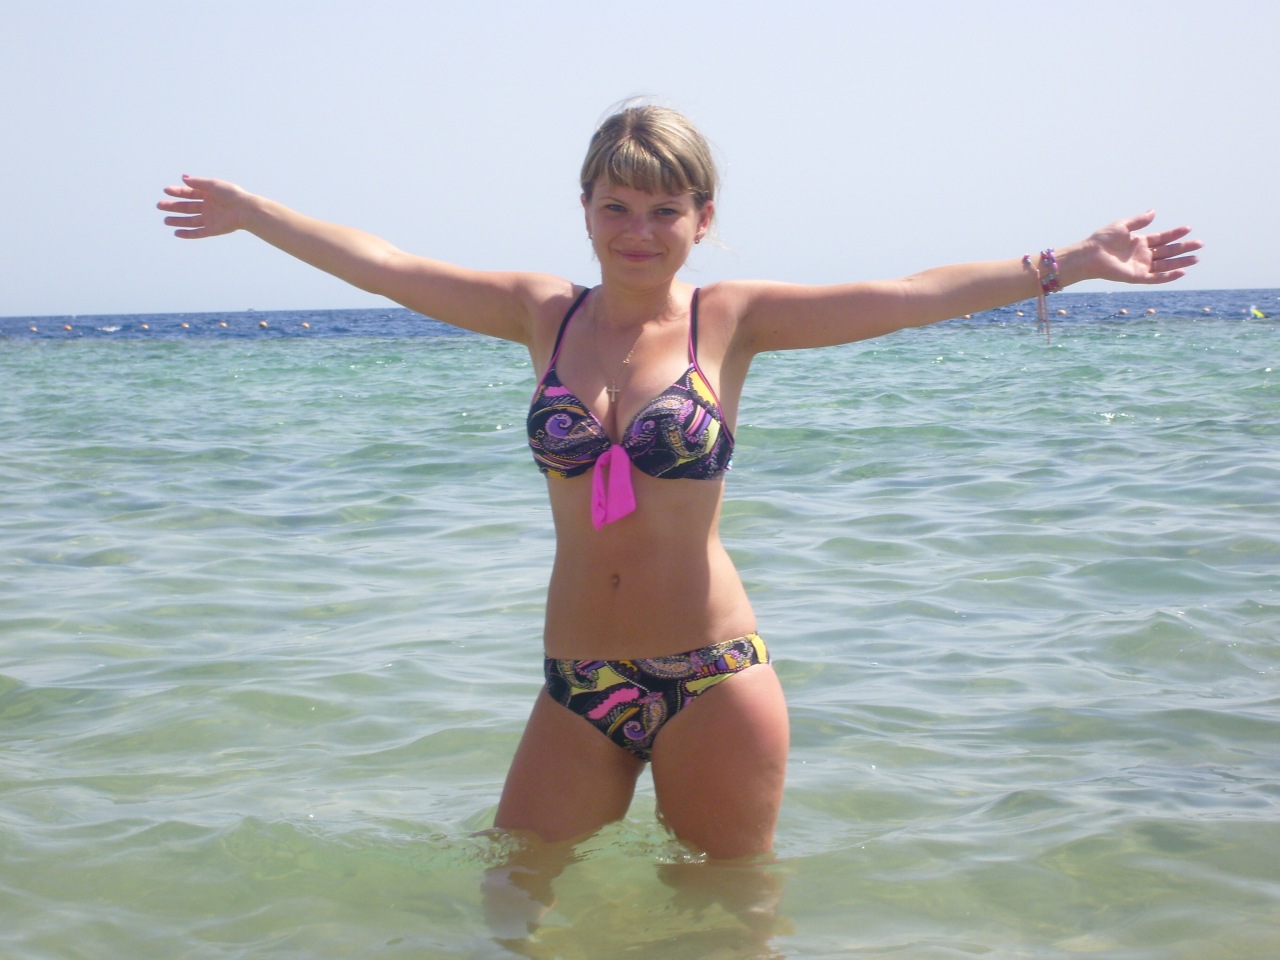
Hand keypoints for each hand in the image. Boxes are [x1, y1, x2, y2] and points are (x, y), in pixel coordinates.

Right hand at [157, 175, 250, 238]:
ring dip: (177, 220)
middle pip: (186, 207)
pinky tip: (176, 233)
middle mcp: (207, 207)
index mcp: (208, 195)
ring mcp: (209, 219)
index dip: (177, 192)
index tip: (166, 190)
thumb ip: (198, 183)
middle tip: (159, 205)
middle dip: (173, 206)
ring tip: (165, 220)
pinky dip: (187, 234)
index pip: (189, 193)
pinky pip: (198, 233)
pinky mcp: (213, 229)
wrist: (245, 210)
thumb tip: (183, 178)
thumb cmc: (232, 195)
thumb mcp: (213, 185)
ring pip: (190, 221)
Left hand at [1082, 210, 1200, 284]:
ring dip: (1181, 262)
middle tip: (1200, 244)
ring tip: (1196, 258)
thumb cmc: (1102, 239)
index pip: (1163, 238)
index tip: (1188, 228)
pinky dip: (1169, 276)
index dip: (1175, 234)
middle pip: (1168, 251)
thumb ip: (1139, 220)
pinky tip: (1181, 272)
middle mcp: (1142, 254)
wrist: (1090, 255)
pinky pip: (1156, 278)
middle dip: (1184, 248)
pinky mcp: (1137, 277)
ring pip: (1166, 265)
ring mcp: (1141, 266)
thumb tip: (1154, 212)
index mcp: (1140, 241)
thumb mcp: (1123, 225)